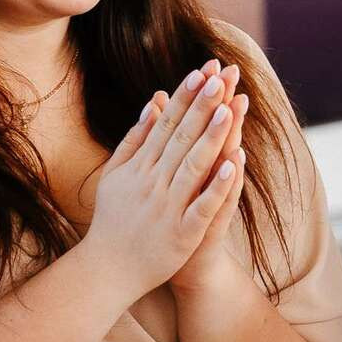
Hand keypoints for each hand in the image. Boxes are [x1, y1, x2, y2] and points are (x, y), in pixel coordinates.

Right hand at [82, 59, 242, 298]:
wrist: (107, 270)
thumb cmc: (114, 219)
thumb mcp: (116, 174)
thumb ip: (135, 138)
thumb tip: (155, 101)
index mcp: (140, 166)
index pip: (167, 124)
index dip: (186, 98)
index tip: (202, 72)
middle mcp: (153, 182)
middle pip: (182, 138)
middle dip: (203, 106)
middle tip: (222, 77)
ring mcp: (168, 207)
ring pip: (193, 167)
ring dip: (212, 137)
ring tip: (230, 109)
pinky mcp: (182, 233)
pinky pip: (202, 207)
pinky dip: (217, 187)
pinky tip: (233, 166)